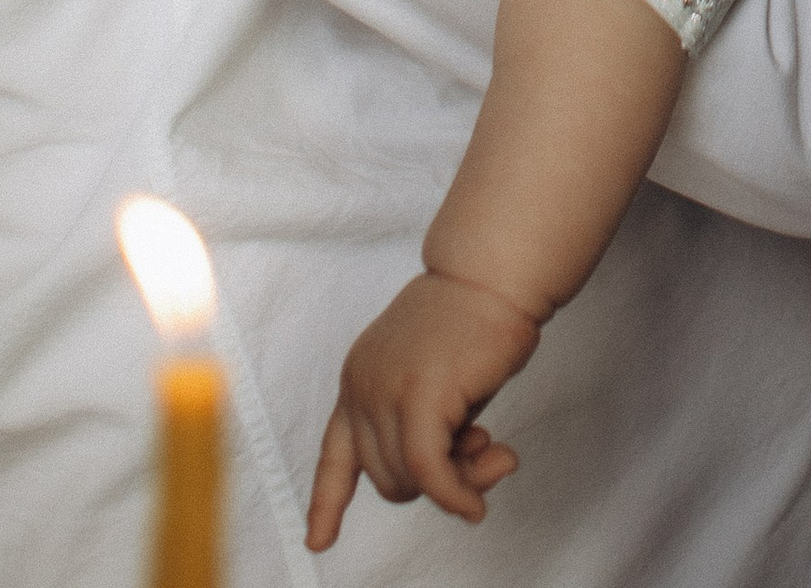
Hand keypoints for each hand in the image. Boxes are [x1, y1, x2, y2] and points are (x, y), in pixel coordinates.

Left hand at [303, 269, 535, 545]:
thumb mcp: (444, 388)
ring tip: (491, 449)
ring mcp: (385, 392)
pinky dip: (456, 495)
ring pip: (408, 479)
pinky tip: (477, 501)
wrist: (492, 271)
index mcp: (359, 379)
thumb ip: (441, 437)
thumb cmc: (476, 320)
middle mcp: (361, 387)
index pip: (334, 452)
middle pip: (384, 476)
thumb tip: (462, 496)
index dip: (328, 501)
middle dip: (433, 480)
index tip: (318, 539)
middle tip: (480, 451)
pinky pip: (430, 472)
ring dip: (455, 483)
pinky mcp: (418, 397)